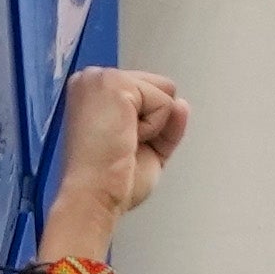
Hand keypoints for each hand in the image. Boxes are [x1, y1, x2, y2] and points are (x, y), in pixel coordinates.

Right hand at [38, 63, 187, 249]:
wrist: (93, 196)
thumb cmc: (107, 181)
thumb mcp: (146, 146)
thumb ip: (166, 122)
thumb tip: (181, 103)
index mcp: (94, 93)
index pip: (147, 94)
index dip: (149, 125)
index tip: (120, 146)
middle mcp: (94, 79)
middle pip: (159, 88)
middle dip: (152, 122)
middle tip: (120, 145)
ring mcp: (103, 78)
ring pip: (164, 93)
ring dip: (152, 126)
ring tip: (121, 142)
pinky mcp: (117, 83)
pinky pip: (164, 102)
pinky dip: (153, 128)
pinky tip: (125, 138)